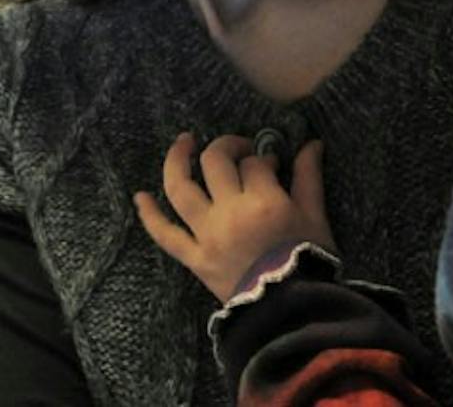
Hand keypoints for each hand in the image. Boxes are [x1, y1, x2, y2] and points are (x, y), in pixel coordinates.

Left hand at [134, 133, 335, 302]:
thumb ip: (309, 176)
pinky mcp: (193, 257)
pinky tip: (139, 196)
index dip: (264, 157)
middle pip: (216, 161)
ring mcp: (206, 234)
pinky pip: (165, 235)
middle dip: (228, 146)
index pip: (255, 162)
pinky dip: (149, 215)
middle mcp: (229, 211)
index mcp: (263, 200)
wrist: (286, 310)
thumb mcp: (313, 215)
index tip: (273, 166)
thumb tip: (312, 143)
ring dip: (177, 160)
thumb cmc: (305, 259)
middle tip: (241, 150)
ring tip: (184, 141)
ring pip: (181, 189)